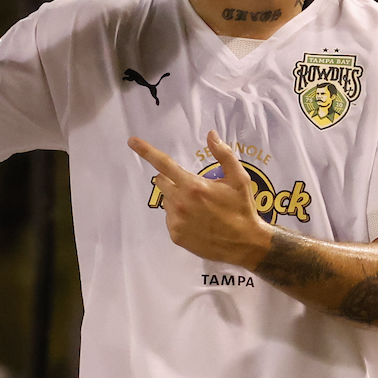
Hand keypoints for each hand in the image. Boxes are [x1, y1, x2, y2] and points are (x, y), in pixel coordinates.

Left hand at [129, 131, 270, 268]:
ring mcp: (176, 221)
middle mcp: (180, 203)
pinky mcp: (175, 235)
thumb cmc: (242, 208)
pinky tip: (197, 222)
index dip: (146, 151)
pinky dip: (179, 217)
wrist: (245, 243)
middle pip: (162, 182)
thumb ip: (223, 154)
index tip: (132, 141)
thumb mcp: (239, 178)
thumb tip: (210, 134)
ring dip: (177, 199)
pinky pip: (170, 219)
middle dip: (172, 180)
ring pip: (167, 201)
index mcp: (193, 186)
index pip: (164, 164)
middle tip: (192, 187)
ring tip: (199, 208)